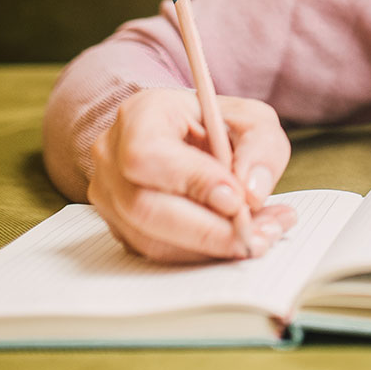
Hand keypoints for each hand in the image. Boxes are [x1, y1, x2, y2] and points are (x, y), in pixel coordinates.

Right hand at [88, 87, 297, 262]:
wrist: (187, 137)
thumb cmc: (216, 125)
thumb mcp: (251, 119)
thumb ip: (260, 147)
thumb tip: (251, 193)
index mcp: (139, 116)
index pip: (148, 154)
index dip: (191, 181)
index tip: (236, 199)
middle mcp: (112, 157)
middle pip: (142, 206)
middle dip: (206, 230)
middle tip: (254, 237)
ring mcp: (109, 196)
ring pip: (151, 239)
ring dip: (211, 247)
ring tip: (261, 237)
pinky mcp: (121, 228)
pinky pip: (158, 252)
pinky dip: (203, 254)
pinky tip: (239, 240)